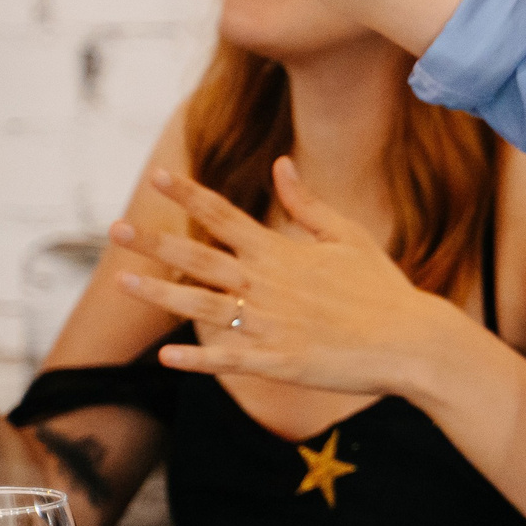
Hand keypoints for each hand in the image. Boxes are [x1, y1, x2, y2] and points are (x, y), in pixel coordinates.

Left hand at [112, 159, 471, 397]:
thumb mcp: (347, 236)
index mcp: (282, 252)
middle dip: (154, 241)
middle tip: (116, 227)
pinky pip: (228, 359)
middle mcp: (268, 284)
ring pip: (202, 306)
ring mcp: (269, 325)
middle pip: (199, 257)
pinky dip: (196, 358)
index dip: (190, 195)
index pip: (225, 216)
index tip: (159, 176)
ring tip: (122, 281)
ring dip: (159, 294)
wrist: (410, 340)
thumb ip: (307, 203)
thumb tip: (280, 164)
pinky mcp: (277, 362)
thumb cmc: (382, 288)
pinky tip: (166, 357)